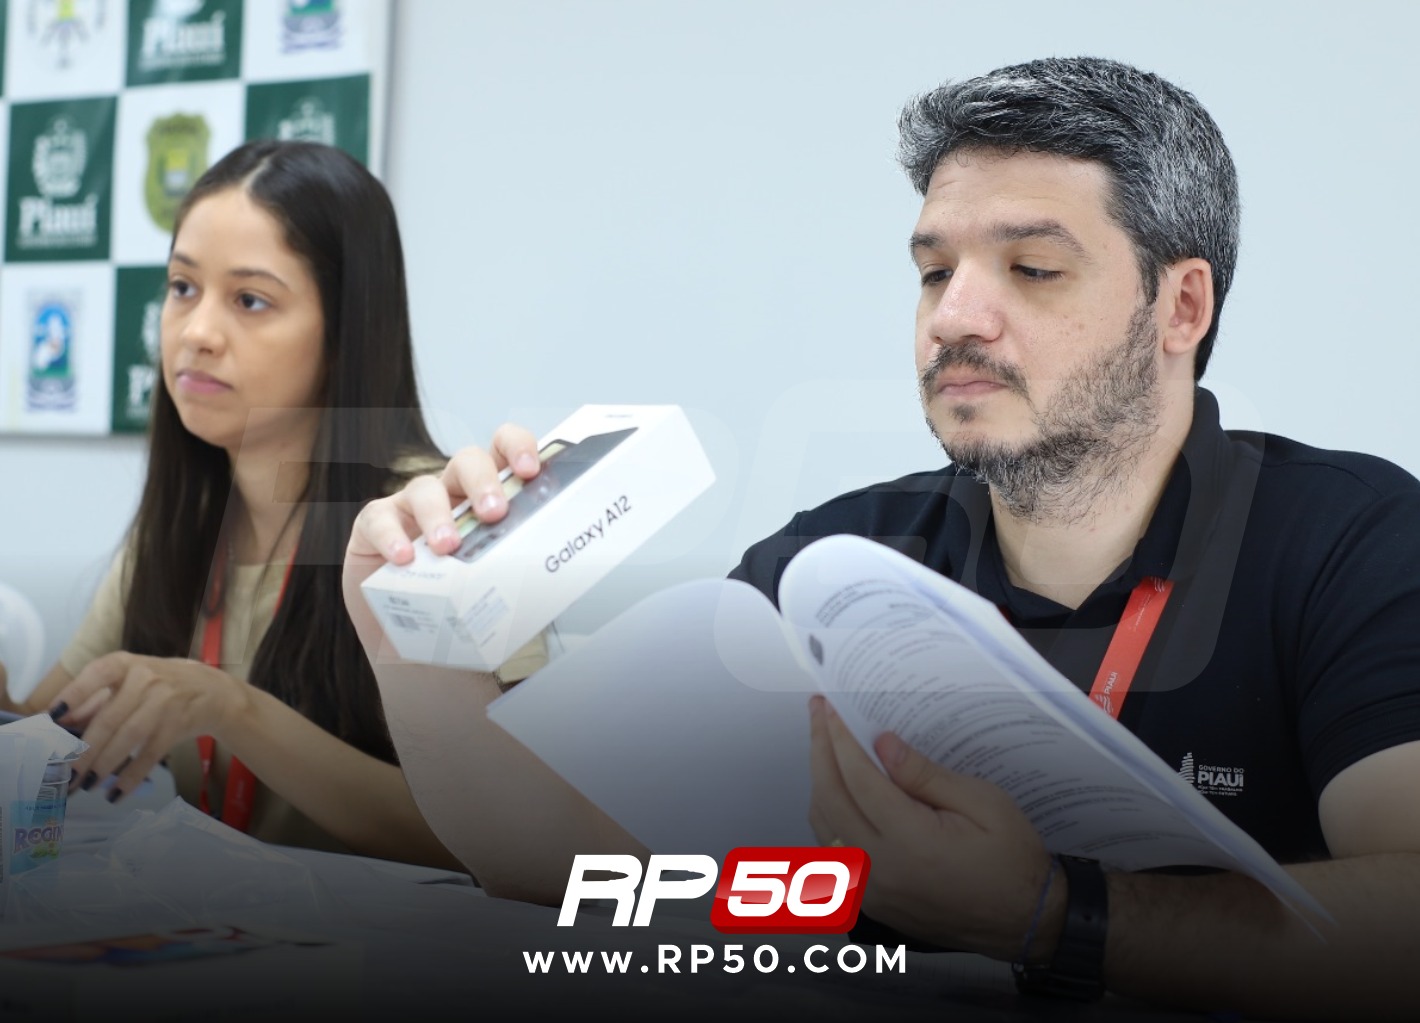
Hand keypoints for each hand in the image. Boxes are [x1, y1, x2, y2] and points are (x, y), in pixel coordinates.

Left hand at [49, 652, 250, 802]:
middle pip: (109, 718)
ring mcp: (165, 702)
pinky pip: (150, 754)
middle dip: (84, 751)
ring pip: (128, 737)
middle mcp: (146, 679)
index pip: (96, 674)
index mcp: (126, 664)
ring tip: (85, 785)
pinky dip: (132, 776)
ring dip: (104, 765)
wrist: (214, 692)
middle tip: (64, 775)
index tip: (53, 717)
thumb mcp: (128, 682)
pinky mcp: (178, 725)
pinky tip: (116, 793)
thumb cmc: (160, 685)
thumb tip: (58, 722)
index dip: (74, 695)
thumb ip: (93, 700)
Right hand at [343, 424, 540, 644]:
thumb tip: (558, 582)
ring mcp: (410, 507)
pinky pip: (379, 519)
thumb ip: (519, 571)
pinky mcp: (374, 527)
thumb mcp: (494, 583)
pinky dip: (391, 537)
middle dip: (484, 481)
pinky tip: (404, 558)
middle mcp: (450, 492)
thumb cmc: (460, 604)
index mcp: (486, 495)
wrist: (411, 643)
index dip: (517, 448)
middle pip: (467, 461)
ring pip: (424, 488)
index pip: (503, 450)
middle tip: (494, 513)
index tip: (530, 470)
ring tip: (448, 547)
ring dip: (439, 515)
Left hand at [807, 695, 1059, 960]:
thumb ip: (926, 775)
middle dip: (820, 749)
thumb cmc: (1012, 860)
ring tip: (826, 744)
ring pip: (823, 826)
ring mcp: (872, 890)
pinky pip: (833, 852)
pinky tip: (837, 791)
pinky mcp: (872, 901)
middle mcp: (881, 869)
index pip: (858, 779)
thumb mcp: (983, 803)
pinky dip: (828, 815)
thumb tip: (882, 743)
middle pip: (829, 799)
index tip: (831, 708)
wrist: (1025, 921)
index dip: (841, 739)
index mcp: (911, 842)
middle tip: (819, 713)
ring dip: (819, 781)